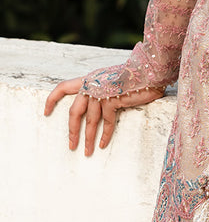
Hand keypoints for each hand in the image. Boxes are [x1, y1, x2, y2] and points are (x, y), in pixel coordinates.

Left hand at [44, 77, 163, 155]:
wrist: (150, 69)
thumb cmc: (135, 76)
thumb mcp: (113, 80)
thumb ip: (103, 89)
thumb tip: (97, 108)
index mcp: (90, 78)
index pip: (63, 87)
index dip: (52, 99)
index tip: (46, 112)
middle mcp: (93, 84)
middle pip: (74, 111)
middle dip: (72, 131)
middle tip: (71, 145)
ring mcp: (102, 92)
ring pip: (90, 120)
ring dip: (88, 138)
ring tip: (87, 152)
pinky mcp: (112, 99)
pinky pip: (107, 121)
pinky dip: (104, 135)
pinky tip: (102, 144)